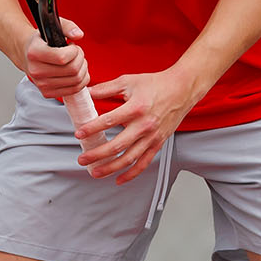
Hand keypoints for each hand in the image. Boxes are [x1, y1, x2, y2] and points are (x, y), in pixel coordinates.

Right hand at [20, 17, 88, 100]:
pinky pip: (74, 90)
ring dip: (82, 69)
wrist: (27, 54)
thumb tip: (78, 35)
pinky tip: (76, 71)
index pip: (63, 58)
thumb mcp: (52, 26)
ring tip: (76, 61)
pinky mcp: (47, 92)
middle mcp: (36, 71)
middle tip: (76, 53)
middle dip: (81, 59)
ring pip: (76, 81)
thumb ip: (68, 26)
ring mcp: (41, 84)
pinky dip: (81, 80)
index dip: (74, 51)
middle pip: (72, 70)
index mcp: (34, 53)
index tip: (72, 46)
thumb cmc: (41, 41)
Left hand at [77, 68, 201, 184]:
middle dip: (97, 154)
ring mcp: (152, 137)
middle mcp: (144, 125)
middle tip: (83, 158)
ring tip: (95, 172)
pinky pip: (144, 163)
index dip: (92, 128)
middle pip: (117, 145)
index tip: (80, 133)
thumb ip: (106, 88)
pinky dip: (131, 174)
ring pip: (129, 158)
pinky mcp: (158, 143)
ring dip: (110, 168)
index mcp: (136, 108)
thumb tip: (88, 92)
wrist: (181, 89)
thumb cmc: (156, 84)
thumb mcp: (128, 81)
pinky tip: (119, 179)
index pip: (109, 121)